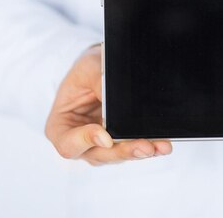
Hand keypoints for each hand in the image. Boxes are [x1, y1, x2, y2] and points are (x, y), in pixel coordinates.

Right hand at [45, 45, 171, 164]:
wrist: (103, 67)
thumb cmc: (89, 68)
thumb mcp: (89, 68)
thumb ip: (100, 85)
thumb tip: (117, 102)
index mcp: (60, 126)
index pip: (68, 144)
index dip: (86, 142)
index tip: (106, 136)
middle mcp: (80, 142)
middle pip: (99, 155)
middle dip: (123, 151)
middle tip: (144, 146)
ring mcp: (101, 145)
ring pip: (119, 155)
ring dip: (141, 151)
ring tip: (160, 146)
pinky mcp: (121, 142)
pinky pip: (134, 148)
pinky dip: (149, 146)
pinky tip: (162, 145)